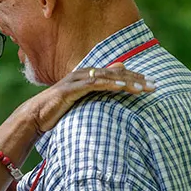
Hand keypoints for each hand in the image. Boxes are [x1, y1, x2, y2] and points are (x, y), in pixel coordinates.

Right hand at [20, 63, 154, 133]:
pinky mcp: (71, 89)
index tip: (151, 84)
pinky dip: (109, 84)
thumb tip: (107, 90)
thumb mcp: (79, 102)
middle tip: (155, 86)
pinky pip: (94, 84)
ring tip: (144, 89)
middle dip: (137, 79)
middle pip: (115, 73)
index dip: (134, 77)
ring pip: (107, 77)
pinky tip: (122, 87)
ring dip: (127, 82)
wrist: (34, 116)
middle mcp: (83, 74)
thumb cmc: (56, 111)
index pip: (115, 74)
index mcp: (87, 76)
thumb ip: (94, 93)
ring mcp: (77, 80)